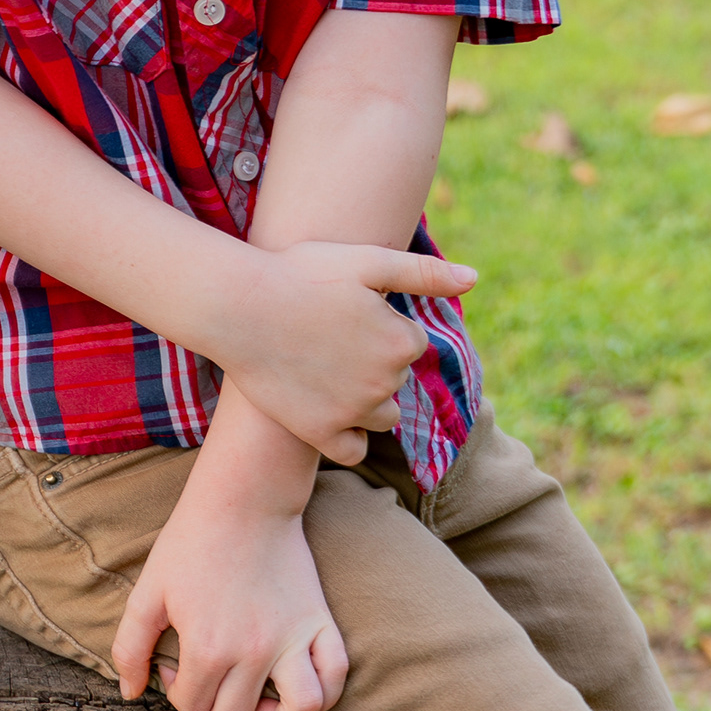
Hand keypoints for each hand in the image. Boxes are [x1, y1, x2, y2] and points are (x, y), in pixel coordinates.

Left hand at [113, 491, 347, 710]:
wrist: (241, 501)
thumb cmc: (190, 544)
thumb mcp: (147, 592)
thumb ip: (130, 647)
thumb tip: (131, 692)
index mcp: (207, 647)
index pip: (191, 706)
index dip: (176, 689)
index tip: (175, 663)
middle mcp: (253, 652)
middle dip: (214, 709)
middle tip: (208, 677)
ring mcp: (292, 640)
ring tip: (258, 697)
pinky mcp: (320, 623)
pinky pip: (337, 677)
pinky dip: (324, 693)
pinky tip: (297, 682)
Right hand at [210, 240, 475, 464]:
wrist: (236, 306)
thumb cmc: (297, 274)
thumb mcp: (363, 260)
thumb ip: (423, 272)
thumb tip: (474, 279)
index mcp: (400, 342)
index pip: (409, 342)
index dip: (380, 325)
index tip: (346, 311)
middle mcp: (384, 383)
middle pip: (396, 379)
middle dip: (374, 362)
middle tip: (329, 337)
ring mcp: (352, 412)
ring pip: (383, 417)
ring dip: (367, 400)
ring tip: (327, 372)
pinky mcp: (319, 432)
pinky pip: (353, 450)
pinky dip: (348, 438)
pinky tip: (328, 413)